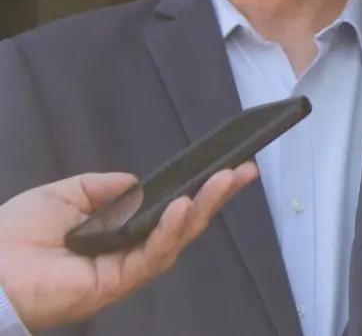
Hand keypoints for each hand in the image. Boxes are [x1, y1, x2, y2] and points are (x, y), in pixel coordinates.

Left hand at [0, 164, 257, 329]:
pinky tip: (183, 206)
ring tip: (224, 181)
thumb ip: (104, 188)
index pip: (166, 215)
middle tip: (244, 172)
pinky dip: (169, 230)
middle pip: (182, 228)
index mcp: (116, 237)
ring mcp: (122, 273)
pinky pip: (150, 256)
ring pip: (175, 241)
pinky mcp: (113, 285)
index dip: (196, 193)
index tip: (224, 170)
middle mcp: (125, 257)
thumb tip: (136, 183)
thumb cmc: (14, 235)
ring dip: (202, 209)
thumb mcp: (65, 195)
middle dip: (215, 198)